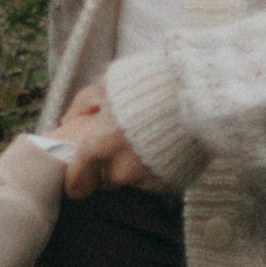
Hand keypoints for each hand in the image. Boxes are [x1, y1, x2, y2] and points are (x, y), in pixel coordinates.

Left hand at [58, 78, 163, 199]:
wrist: (198, 94)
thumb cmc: (148, 84)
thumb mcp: (107, 84)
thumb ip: (82, 105)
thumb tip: (67, 120)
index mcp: (98, 147)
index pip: (76, 183)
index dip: (76, 176)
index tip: (81, 172)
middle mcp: (120, 170)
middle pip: (105, 180)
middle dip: (109, 164)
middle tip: (121, 141)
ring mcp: (147, 179)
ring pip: (131, 179)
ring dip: (134, 164)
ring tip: (148, 137)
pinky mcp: (170, 182)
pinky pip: (155, 179)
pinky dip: (157, 166)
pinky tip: (166, 144)